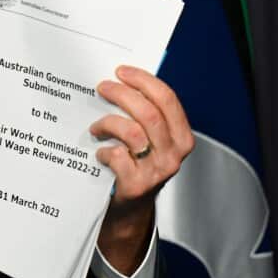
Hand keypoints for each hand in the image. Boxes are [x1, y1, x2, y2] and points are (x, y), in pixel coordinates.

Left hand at [89, 65, 193, 272]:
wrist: (132, 206)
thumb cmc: (138, 163)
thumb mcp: (151, 138)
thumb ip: (146, 114)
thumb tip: (122, 79)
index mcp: (181, 136)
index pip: (167, 99)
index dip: (143, 81)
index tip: (121, 71)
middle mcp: (174, 153)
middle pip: (148, 112)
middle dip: (121, 94)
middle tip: (102, 88)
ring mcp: (157, 171)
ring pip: (131, 132)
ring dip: (107, 123)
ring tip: (95, 127)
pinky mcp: (137, 185)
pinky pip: (116, 156)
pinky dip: (103, 151)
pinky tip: (99, 152)